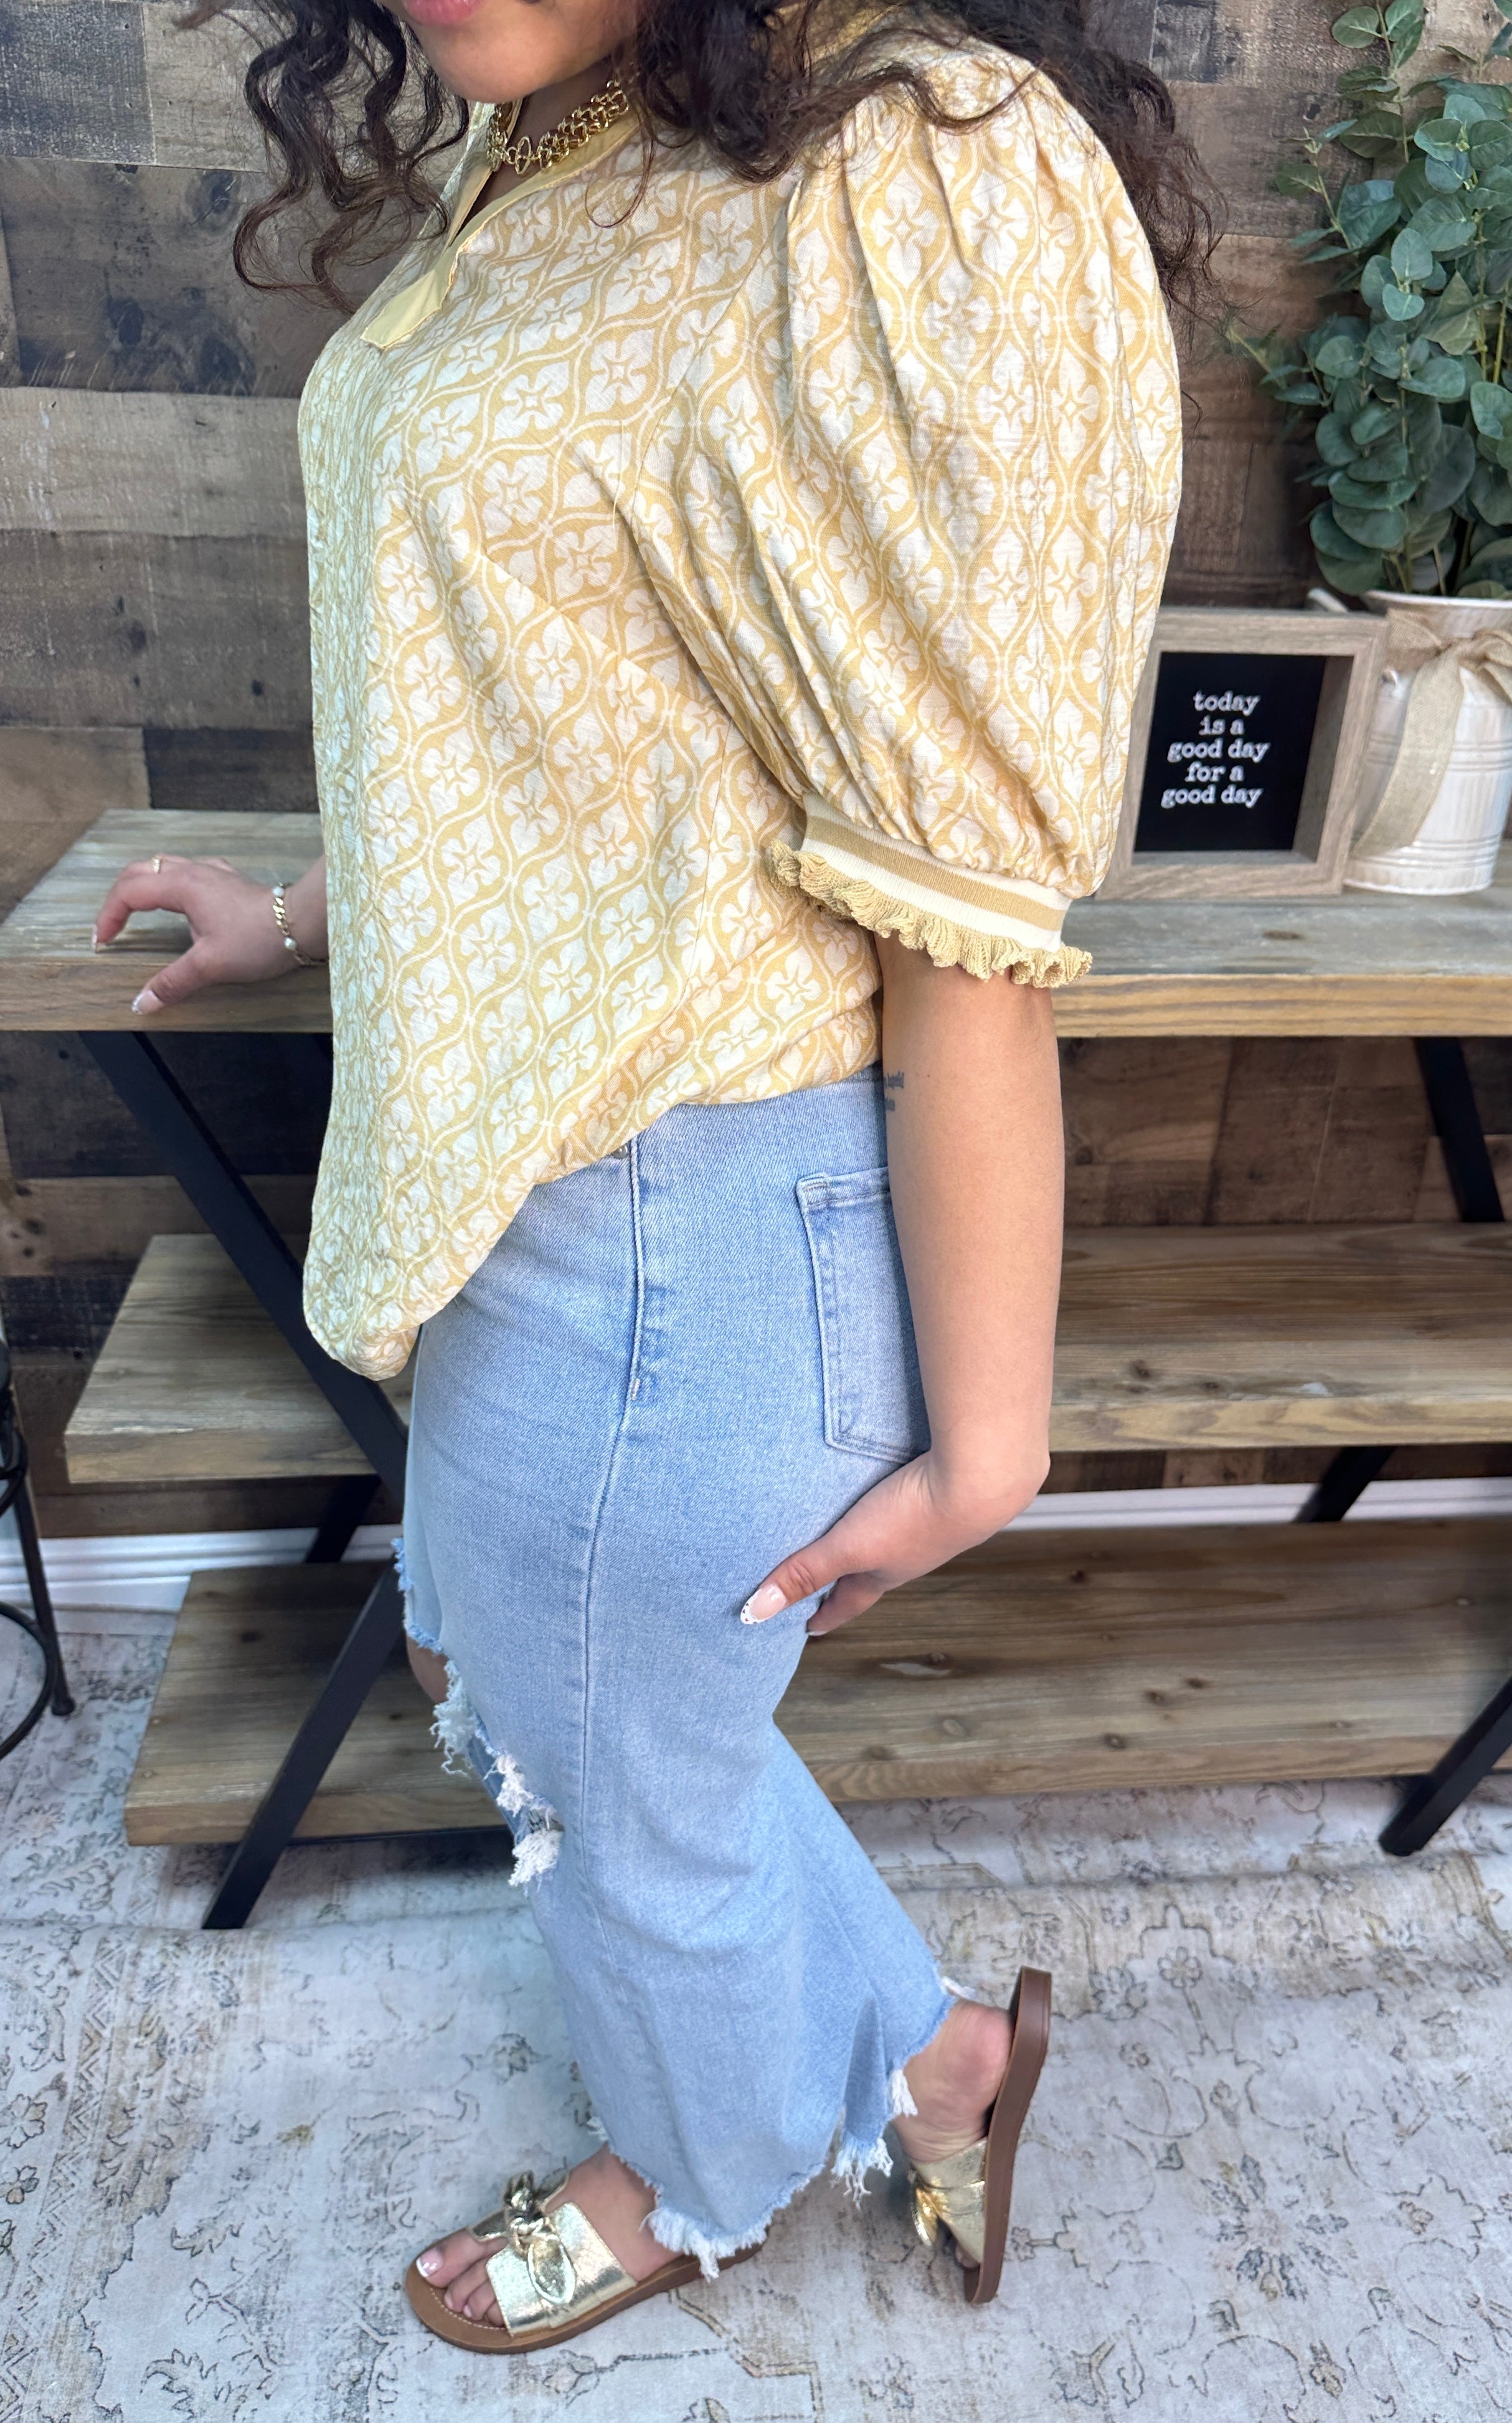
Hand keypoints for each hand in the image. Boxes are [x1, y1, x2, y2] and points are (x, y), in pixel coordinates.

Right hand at [93, 855, 322, 1013]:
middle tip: (112, 926)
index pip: (128, 892)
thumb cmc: (260, 939)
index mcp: (182, 886)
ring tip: (135, 911)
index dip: (109, 916)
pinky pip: (190, 871)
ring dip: (143, 885)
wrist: (303, 923)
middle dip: (118, 897)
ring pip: (164, 867)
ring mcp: (213, 873)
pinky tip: (181, 900)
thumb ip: (173, 983)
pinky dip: (171, 884)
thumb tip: (143, 1003)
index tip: (103, 942)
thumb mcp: (211, 965)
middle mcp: (194, 872)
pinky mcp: (229, 881)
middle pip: (140, 871)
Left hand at [740, 1445, 1048, 1637]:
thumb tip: (755, 1612)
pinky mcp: (941, 1493)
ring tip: (855, 1538)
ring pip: (891, 1541)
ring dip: (871, 1544)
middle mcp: (907, 1554)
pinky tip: (890, 1493)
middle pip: (870, 1572)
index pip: (849, 1600)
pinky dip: (891, 1508)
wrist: (979, 1480)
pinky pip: (907, 1506)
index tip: (810, 1627)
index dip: (827, 1614)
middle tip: (826, 1586)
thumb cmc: (913, 1518)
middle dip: (846, 1579)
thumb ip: (804, 1572)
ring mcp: (929, 1526)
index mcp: (883, 1572)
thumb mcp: (848, 1545)